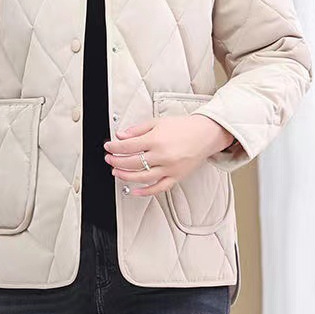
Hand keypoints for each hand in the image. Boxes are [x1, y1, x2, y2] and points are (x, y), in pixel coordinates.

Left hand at [103, 114, 232, 196]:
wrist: (205, 134)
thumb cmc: (183, 127)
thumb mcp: (158, 122)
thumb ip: (138, 129)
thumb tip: (120, 136)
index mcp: (156, 139)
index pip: (128, 146)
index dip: (114, 147)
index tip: (108, 147)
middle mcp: (162, 155)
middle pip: (132, 163)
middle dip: (116, 161)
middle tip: (109, 159)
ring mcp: (169, 168)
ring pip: (142, 177)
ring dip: (125, 176)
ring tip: (116, 172)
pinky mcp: (176, 177)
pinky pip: (158, 188)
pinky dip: (145, 191)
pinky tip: (134, 190)